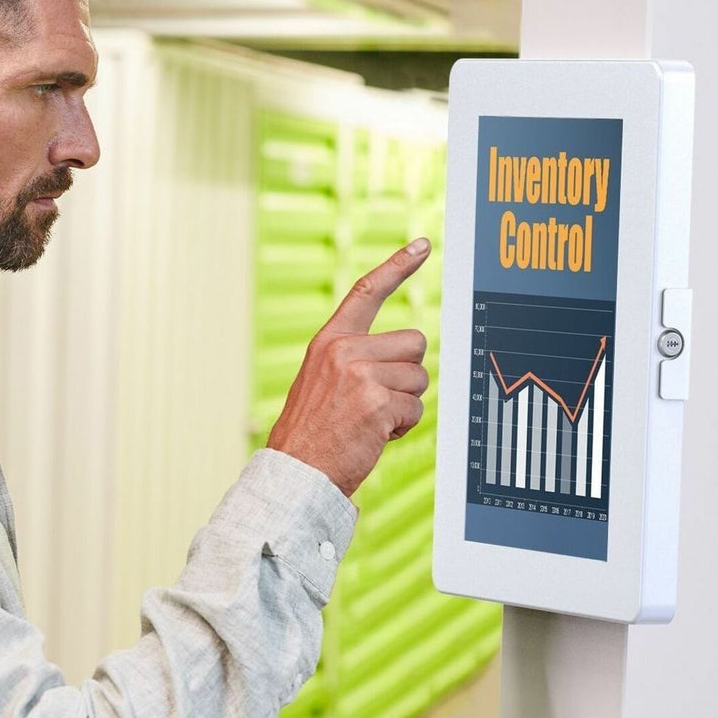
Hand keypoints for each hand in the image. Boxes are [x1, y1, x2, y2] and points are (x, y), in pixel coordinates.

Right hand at [266, 238, 432, 498]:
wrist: (295, 472)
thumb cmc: (312, 433)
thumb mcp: (324, 382)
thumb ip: (357, 360)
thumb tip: (407, 356)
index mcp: (329, 341)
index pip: (367, 292)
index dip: (397, 266)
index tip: (422, 245)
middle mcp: (344, 351)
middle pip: (414, 343)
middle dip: (407, 373)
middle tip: (378, 399)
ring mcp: (361, 375)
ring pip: (419, 378)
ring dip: (404, 404)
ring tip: (370, 420)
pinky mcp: (377, 402)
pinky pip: (415, 409)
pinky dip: (401, 427)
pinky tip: (373, 435)